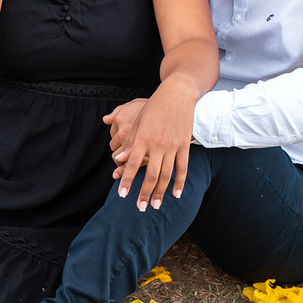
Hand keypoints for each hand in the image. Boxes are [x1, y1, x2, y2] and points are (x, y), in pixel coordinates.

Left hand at [106, 79, 197, 210]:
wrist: (177, 94)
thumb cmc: (154, 108)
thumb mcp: (137, 122)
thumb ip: (129, 143)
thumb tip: (119, 160)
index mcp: (142, 138)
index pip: (132, 164)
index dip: (126, 180)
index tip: (121, 194)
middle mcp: (157, 144)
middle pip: (150, 175)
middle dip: (144, 193)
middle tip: (140, 208)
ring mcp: (172, 145)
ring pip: (166, 175)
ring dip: (160, 192)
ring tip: (155, 206)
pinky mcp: (184, 145)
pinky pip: (182, 168)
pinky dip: (180, 183)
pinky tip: (176, 195)